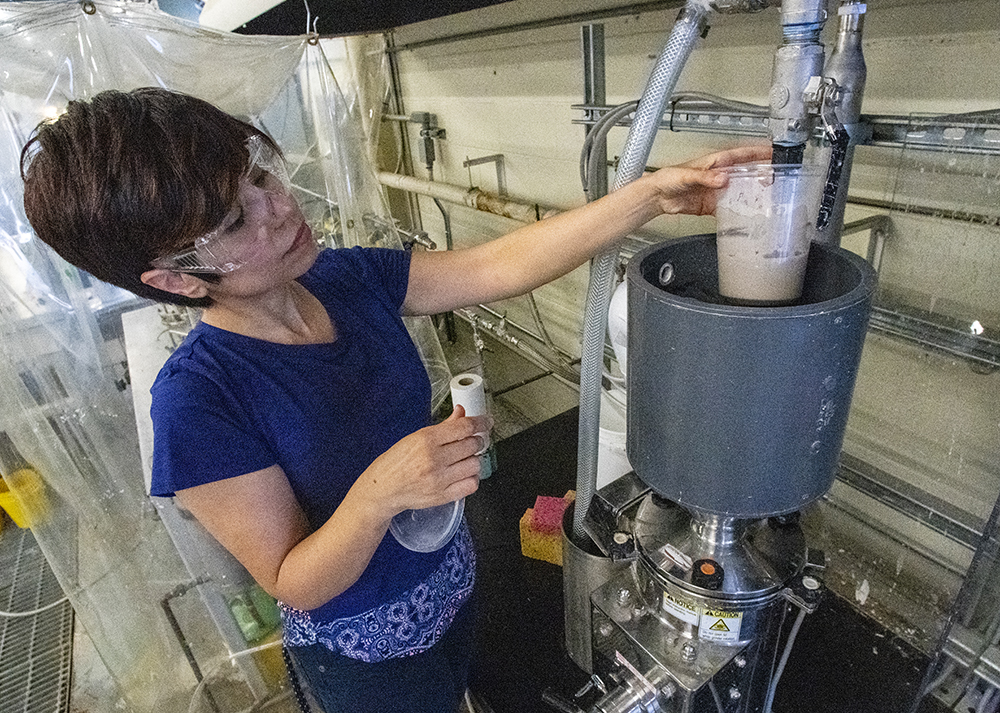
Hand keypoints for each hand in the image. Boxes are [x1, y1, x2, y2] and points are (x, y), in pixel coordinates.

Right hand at [360, 406, 491, 516]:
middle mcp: (434, 459)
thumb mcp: (415, 437)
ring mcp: (439, 480)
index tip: (486, 422)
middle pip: (473, 445)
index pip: (464, 427)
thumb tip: (461, 413)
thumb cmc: (396, 462)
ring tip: (466, 458)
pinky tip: (464, 473)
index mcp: (426, 440)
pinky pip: (471, 484)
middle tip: (474, 440)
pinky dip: (472, 477)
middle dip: (477, 440)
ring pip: (475, 464)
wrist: (383, 489)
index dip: (481, 422)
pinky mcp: (443, 496)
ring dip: (475, 459)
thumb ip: (443, 427)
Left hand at [647, 144, 772, 216]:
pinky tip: (746, 215)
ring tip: (767, 198)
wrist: (657, 197)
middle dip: (761, 175)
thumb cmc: (668, 178)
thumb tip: (722, 178)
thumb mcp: (687, 175)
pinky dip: (737, 212)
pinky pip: (729, 209)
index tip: (773, 153)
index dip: (758, 153)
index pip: (741, 155)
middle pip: (745, 173)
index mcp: (715, 163)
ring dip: (752, 195)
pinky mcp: (712, 206)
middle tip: (776, 179)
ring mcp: (717, 191)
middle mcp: (719, 176)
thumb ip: (705, 177)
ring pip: (740, 192)